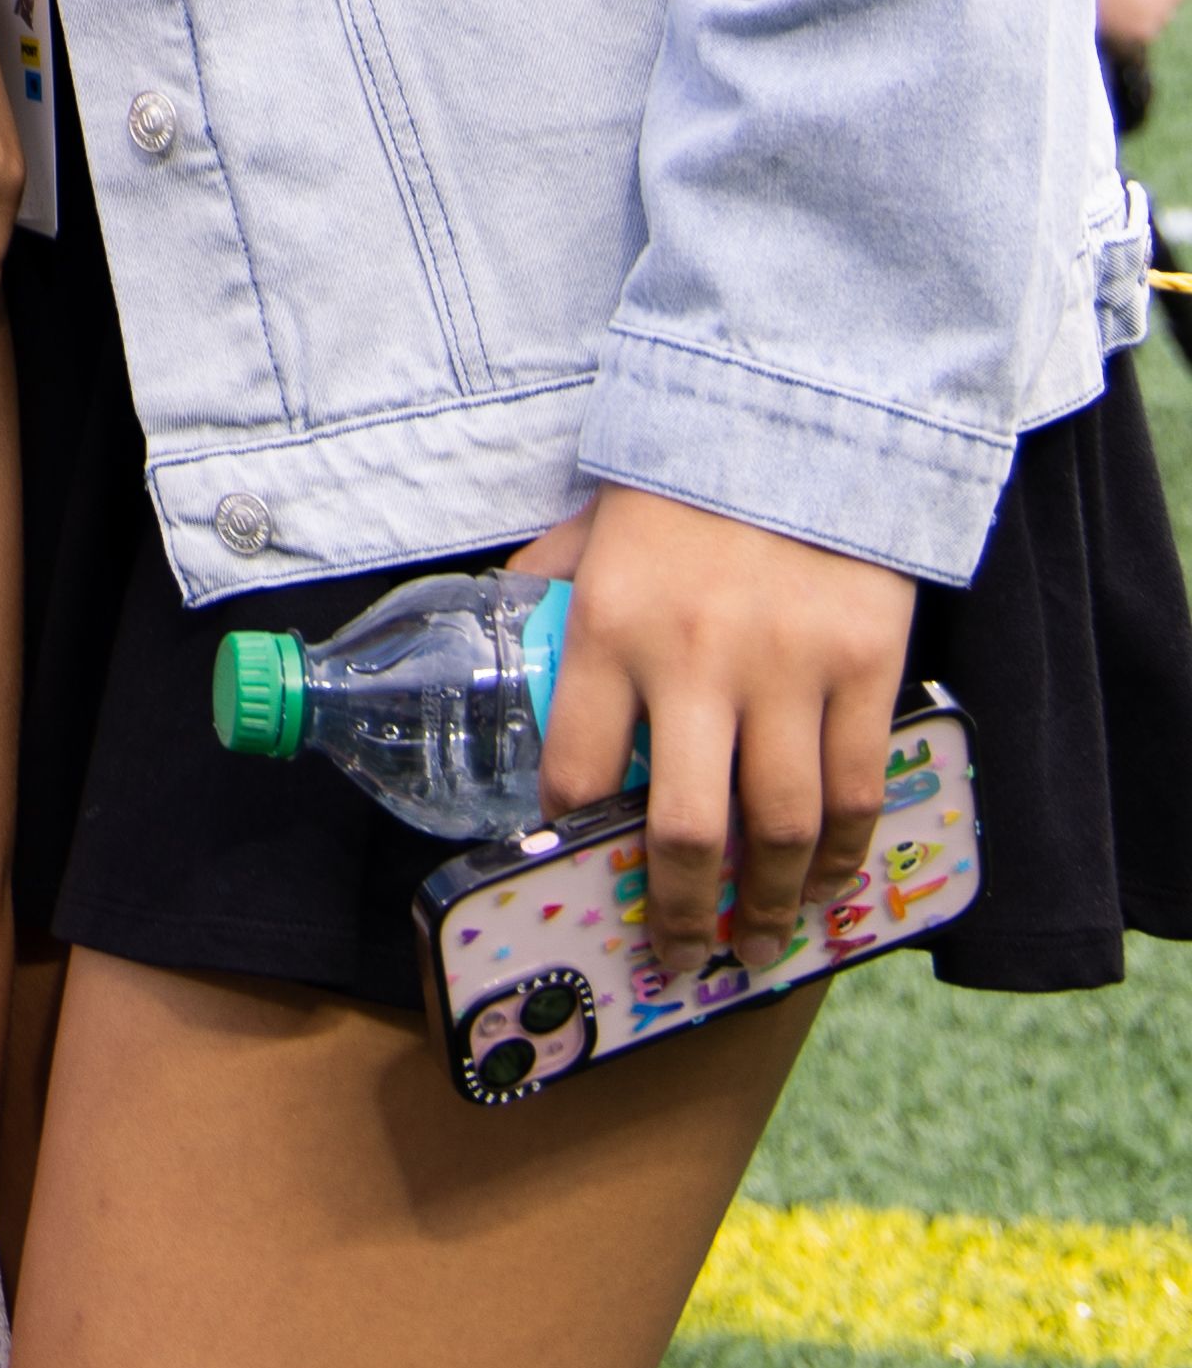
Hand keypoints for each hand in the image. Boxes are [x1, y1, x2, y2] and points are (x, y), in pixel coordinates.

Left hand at [525, 488, 916, 960]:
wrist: (797, 410)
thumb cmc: (681, 481)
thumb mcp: (590, 528)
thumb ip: (549, 591)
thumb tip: (501, 643)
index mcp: (609, 627)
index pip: (575, 769)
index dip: (573, 837)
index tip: (579, 873)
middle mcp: (694, 661)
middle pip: (686, 830)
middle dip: (682, 912)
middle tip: (682, 957)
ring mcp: (788, 669)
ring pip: (781, 830)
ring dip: (769, 905)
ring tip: (759, 943)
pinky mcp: (866, 667)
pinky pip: (856, 791)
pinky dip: (842, 856)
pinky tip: (826, 885)